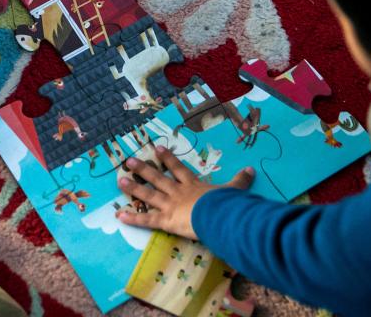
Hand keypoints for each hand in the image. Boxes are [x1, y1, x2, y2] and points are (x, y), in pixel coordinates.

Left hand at [116, 145, 254, 239]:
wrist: (219, 216)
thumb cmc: (225, 204)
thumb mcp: (233, 190)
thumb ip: (240, 181)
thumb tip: (251, 169)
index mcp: (192, 185)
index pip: (178, 169)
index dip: (167, 158)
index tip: (156, 148)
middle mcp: (178, 192)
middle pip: (157, 178)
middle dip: (143, 170)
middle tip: (129, 161)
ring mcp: (170, 205)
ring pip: (148, 195)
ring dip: (133, 188)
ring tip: (119, 181)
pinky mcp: (166, 220)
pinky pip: (147, 219)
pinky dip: (133, 217)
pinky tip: (119, 215)